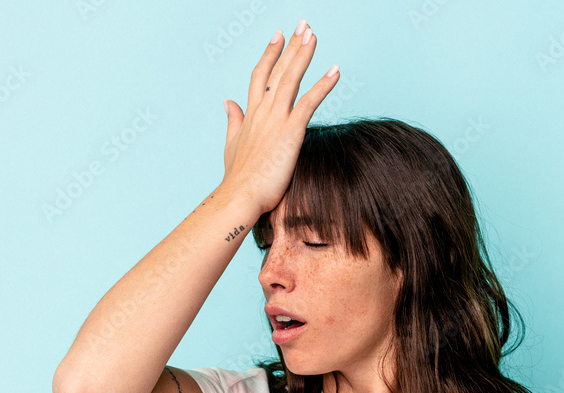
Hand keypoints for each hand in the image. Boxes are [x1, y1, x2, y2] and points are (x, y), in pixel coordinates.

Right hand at [221, 19, 338, 215]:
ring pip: (291, 78)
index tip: (278, 36)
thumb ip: (233, 121)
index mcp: (251, 114)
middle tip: (302, 24)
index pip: (260, 76)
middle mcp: (262, 111)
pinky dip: (323, 85)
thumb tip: (227, 101)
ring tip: (314, 35)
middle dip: (291, 46)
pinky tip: (336, 71)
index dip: (270, 54)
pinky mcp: (290, 132)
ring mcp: (276, 120)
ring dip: (304, 54)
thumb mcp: (232, 145)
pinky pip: (309, 101)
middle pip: (278, 70)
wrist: (239, 196)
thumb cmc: (238, 179)